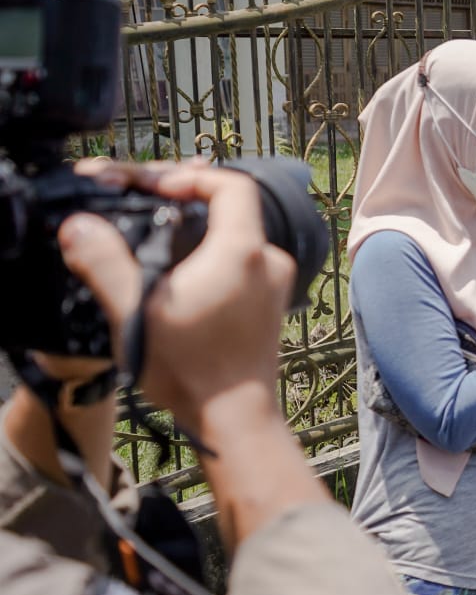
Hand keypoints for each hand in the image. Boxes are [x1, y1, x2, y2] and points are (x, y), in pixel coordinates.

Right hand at [49, 160, 296, 434]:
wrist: (233, 417)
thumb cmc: (189, 369)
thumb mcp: (136, 312)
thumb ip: (105, 263)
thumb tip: (79, 226)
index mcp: (243, 251)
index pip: (230, 185)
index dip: (191, 177)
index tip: (157, 187)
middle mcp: (269, 261)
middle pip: (234, 207)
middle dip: (190, 200)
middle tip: (151, 203)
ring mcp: (276, 283)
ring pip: (238, 235)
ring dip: (201, 229)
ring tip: (160, 234)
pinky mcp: (271, 303)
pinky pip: (244, 261)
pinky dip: (215, 254)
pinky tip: (182, 271)